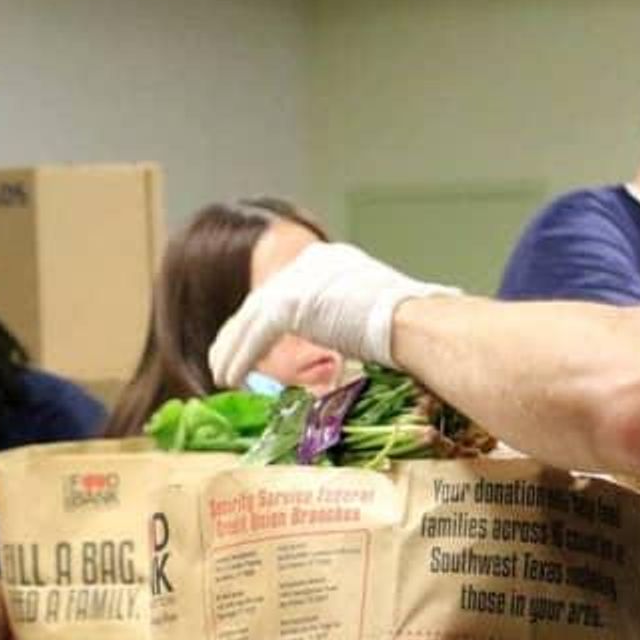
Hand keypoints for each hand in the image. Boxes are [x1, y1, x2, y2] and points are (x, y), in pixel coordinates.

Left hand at [209, 242, 456, 385]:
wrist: (417, 324)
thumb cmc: (412, 329)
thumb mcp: (370, 320)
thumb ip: (349, 327)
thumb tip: (350, 354)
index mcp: (331, 261)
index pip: (286, 291)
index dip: (266, 320)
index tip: (255, 342)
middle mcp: (311, 262)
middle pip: (262, 301)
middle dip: (240, 335)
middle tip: (226, 359)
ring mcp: (298, 279)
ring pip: (251, 319)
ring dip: (232, 351)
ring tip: (222, 375)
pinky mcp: (290, 302)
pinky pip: (254, 336)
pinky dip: (240, 358)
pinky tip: (230, 378)